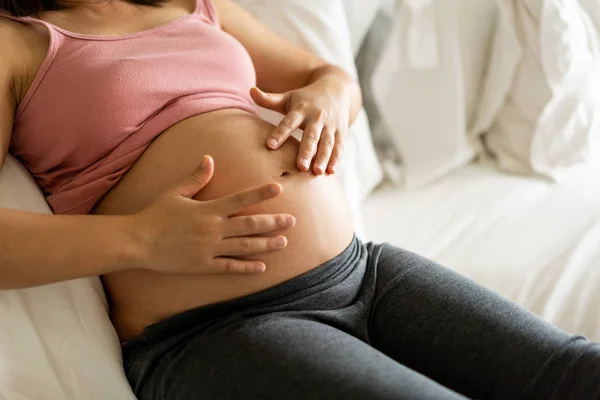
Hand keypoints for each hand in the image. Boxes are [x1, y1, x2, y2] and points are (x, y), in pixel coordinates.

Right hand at [132, 155, 294, 274]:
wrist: (138, 242)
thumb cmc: (155, 214)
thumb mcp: (175, 192)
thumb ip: (196, 177)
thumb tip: (210, 159)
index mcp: (208, 209)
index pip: (240, 198)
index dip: (260, 193)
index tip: (278, 188)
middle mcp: (213, 229)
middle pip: (250, 224)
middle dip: (273, 222)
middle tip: (292, 221)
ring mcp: (209, 249)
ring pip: (245, 246)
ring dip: (266, 244)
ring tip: (284, 242)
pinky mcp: (203, 265)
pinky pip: (230, 267)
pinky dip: (247, 267)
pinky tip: (262, 267)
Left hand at [250, 76, 351, 174]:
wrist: (336, 88)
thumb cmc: (305, 98)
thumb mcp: (288, 97)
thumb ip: (269, 99)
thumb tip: (250, 90)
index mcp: (301, 110)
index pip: (289, 122)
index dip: (280, 133)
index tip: (270, 146)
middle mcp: (316, 118)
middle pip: (311, 136)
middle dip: (306, 151)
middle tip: (300, 167)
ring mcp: (330, 125)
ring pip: (327, 143)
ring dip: (323, 158)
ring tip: (316, 173)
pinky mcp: (341, 132)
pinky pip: (339, 147)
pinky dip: (336, 159)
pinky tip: (331, 172)